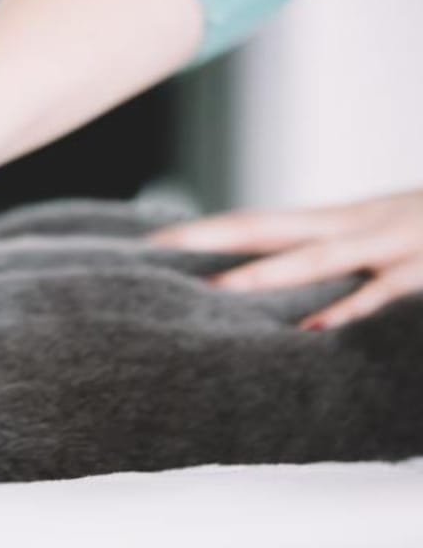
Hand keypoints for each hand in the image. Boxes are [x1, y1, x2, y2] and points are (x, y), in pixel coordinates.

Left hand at [149, 189, 422, 329]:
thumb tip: (288, 273)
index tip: (154, 243)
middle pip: (270, 228)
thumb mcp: (386, 230)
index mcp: (343, 219)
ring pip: (318, 258)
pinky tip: (314, 328)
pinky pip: (384, 291)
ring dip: (265, 274)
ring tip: (215, 289)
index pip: (260, 222)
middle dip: (214, 239)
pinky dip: (349, 308)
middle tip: (158, 251)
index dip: (209, 231)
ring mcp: (392, 243)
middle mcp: (357, 224)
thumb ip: (340, 252)